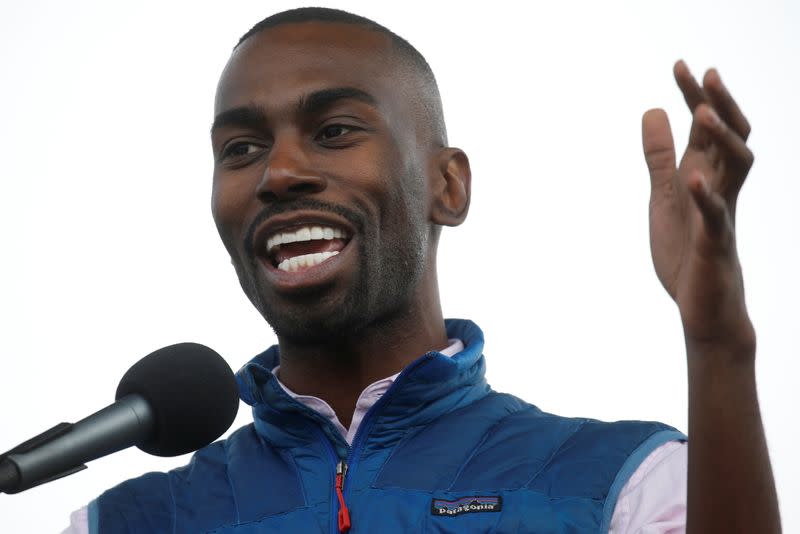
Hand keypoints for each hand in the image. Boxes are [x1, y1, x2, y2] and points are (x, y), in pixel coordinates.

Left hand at [642, 60, 754, 353]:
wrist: (702, 304)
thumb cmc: (685, 248)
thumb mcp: (663, 195)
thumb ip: (659, 157)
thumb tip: (652, 109)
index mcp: (703, 175)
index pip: (705, 127)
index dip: (694, 96)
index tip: (680, 64)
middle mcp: (718, 188)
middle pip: (729, 136)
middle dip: (718, 104)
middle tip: (705, 72)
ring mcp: (721, 214)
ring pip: (737, 168)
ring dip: (722, 140)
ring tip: (701, 114)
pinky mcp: (716, 243)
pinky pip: (717, 216)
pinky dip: (706, 197)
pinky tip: (694, 180)